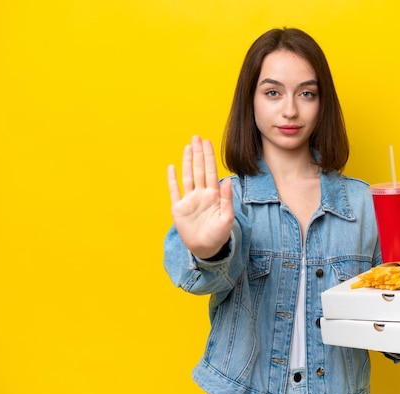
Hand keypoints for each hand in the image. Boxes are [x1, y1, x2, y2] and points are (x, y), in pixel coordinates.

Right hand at [168, 136, 233, 258]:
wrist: (207, 249)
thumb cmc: (219, 235)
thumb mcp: (226, 218)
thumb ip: (227, 199)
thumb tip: (227, 179)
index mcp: (214, 195)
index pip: (210, 171)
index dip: (208, 156)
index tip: (207, 142)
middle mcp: (201, 194)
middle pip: (198, 169)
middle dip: (198, 153)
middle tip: (197, 137)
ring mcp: (189, 200)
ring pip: (188, 176)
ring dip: (187, 162)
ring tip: (188, 147)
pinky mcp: (179, 209)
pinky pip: (175, 191)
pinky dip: (172, 180)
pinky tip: (172, 167)